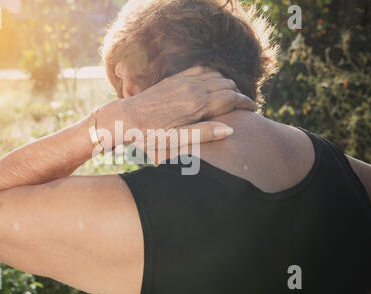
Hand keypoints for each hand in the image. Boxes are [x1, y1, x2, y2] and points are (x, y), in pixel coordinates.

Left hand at [121, 66, 256, 133]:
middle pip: (227, 85)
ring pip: (217, 76)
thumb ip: (203, 133)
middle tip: (244, 106)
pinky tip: (214, 82)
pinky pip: (201, 69)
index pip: (231, 98)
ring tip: (232, 97)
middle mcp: (193, 88)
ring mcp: (183, 81)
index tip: (254, 109)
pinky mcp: (175, 78)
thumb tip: (229, 129)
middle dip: (239, 94)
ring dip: (227, 84)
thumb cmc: (150, 134)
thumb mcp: (177, 140)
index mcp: (197, 104)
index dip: (246, 103)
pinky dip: (213, 74)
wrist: (124, 118)